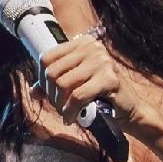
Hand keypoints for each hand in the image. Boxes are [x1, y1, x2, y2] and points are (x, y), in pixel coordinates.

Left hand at [39, 33, 157, 133]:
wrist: (129, 109)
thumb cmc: (101, 95)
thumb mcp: (75, 85)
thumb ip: (54, 84)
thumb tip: (33, 91)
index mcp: (82, 44)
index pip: (47, 58)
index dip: (42, 79)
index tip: (49, 93)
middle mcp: (92, 48)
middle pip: (52, 72)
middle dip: (52, 94)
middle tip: (59, 107)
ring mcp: (102, 61)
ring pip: (63, 84)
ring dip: (61, 104)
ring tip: (67, 113)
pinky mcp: (109, 78)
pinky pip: (78, 96)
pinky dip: (70, 110)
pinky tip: (72, 117)